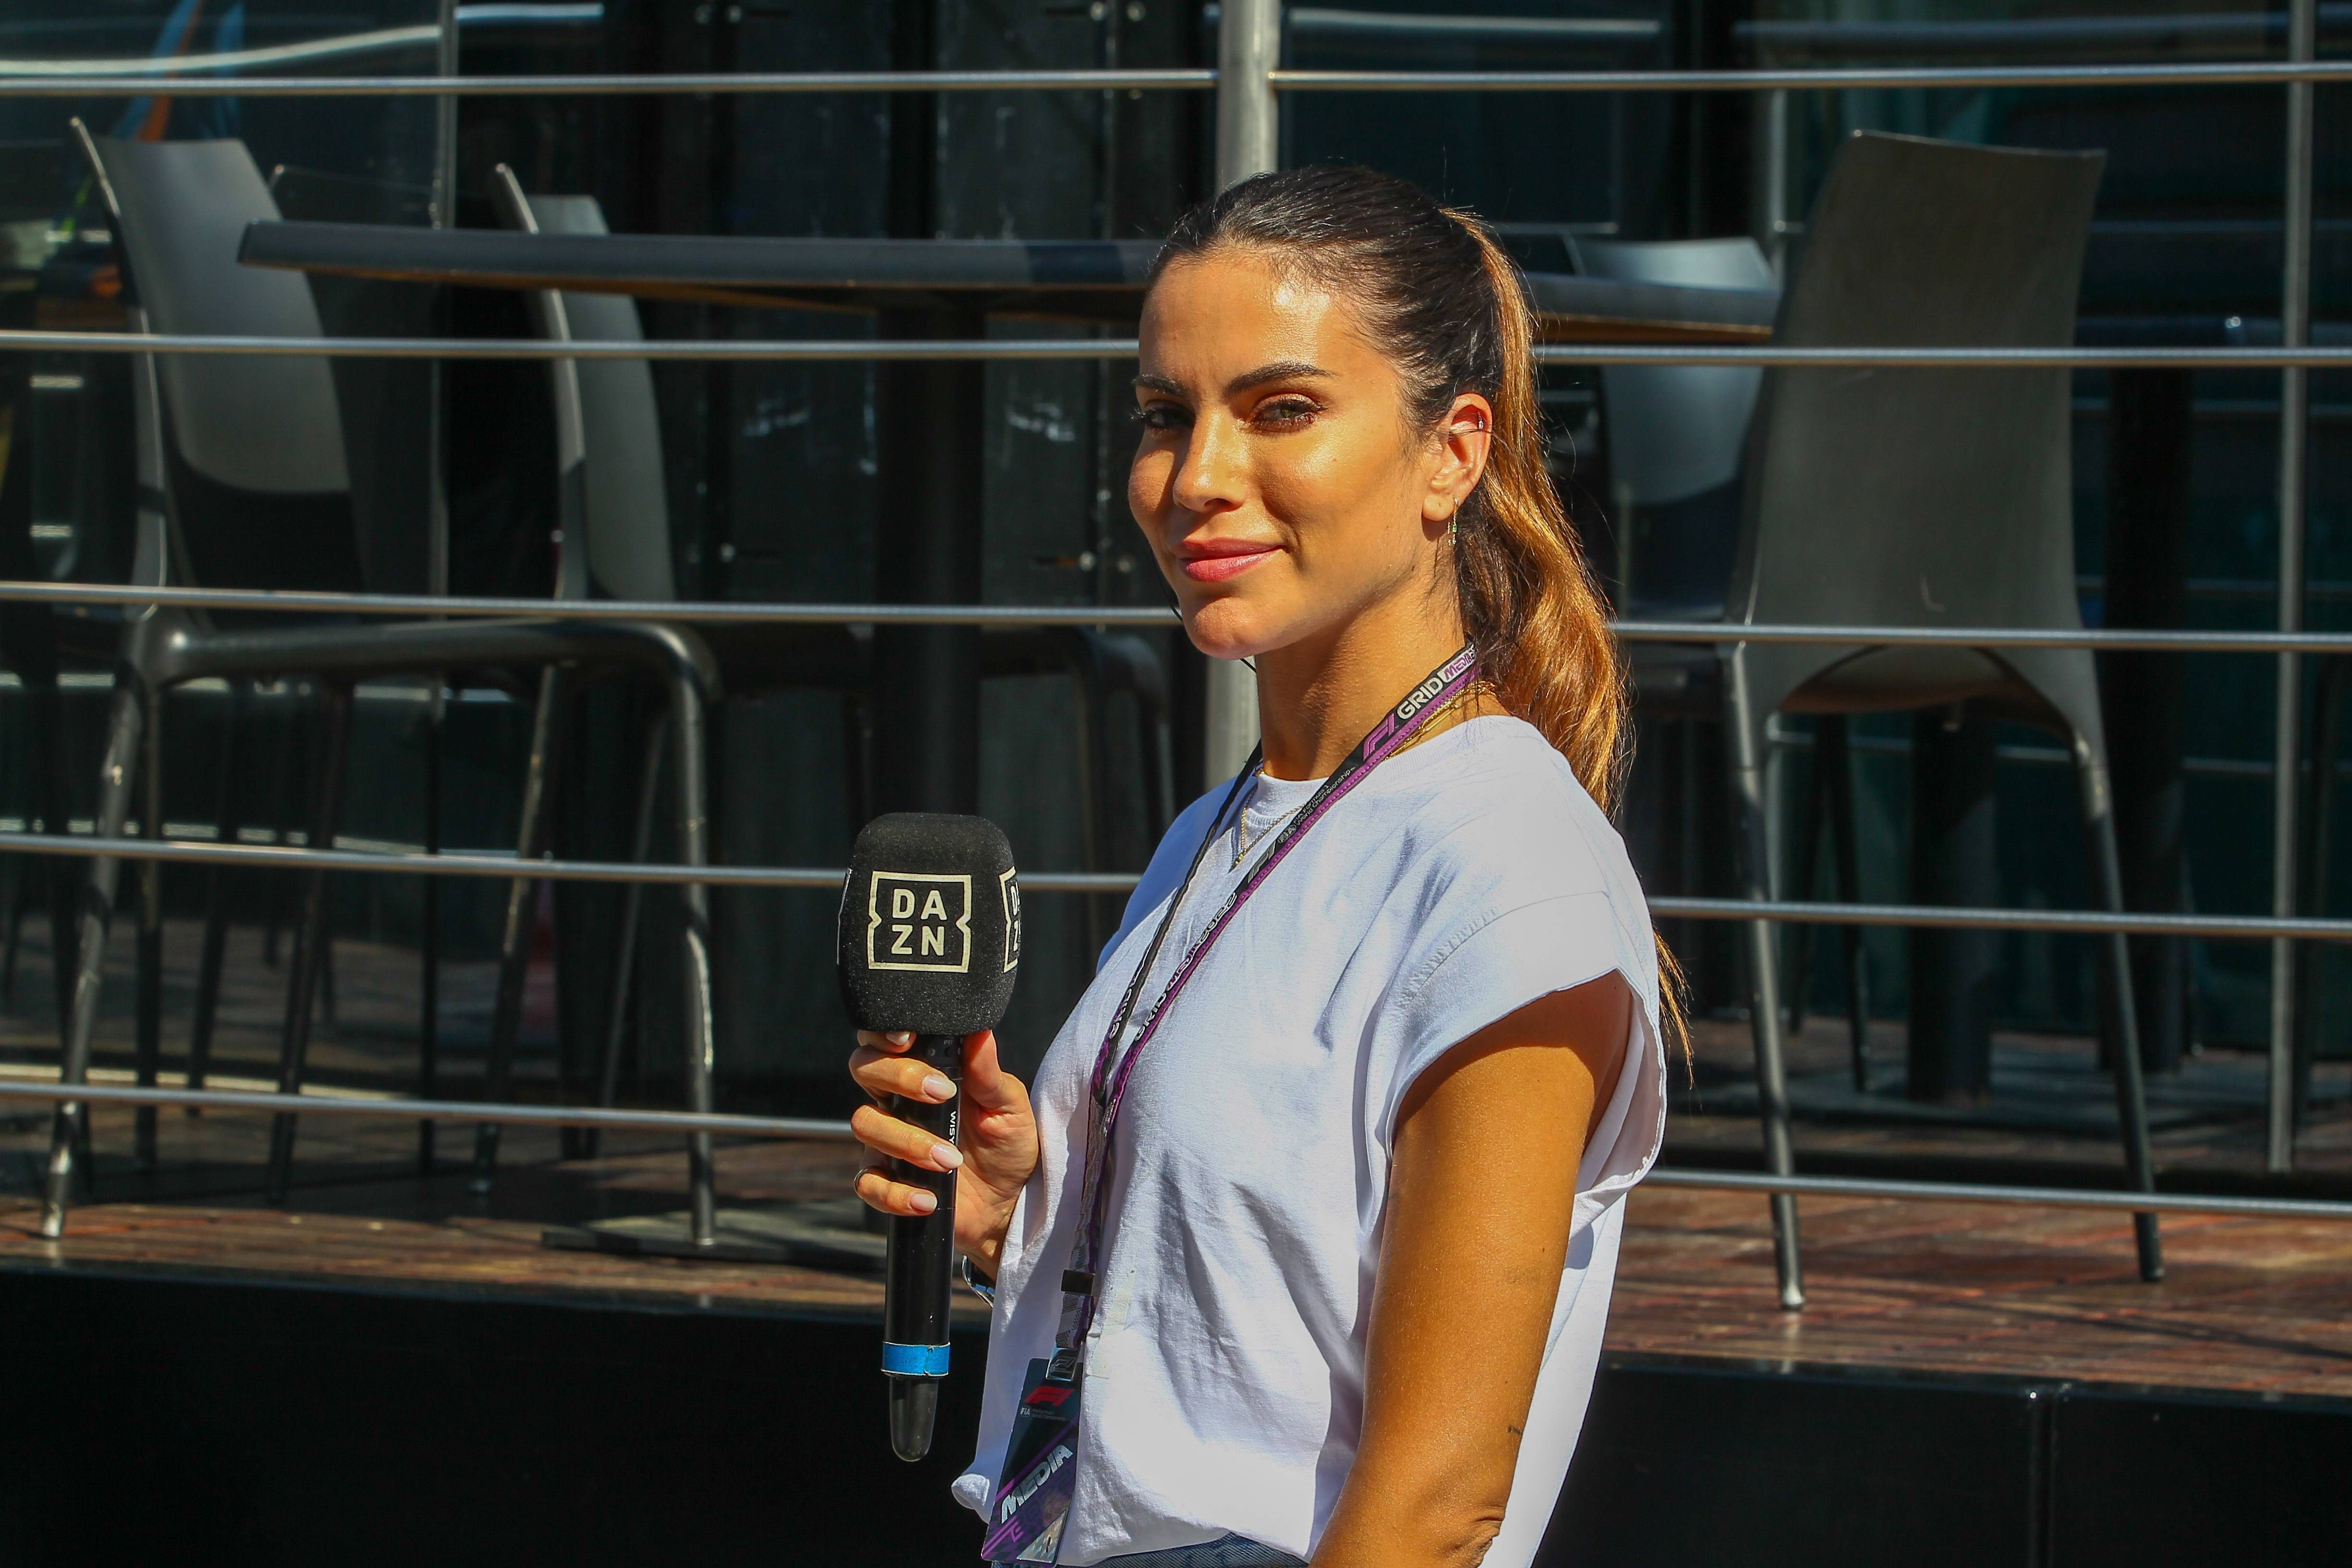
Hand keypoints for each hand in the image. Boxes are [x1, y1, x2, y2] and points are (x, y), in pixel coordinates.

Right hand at [848, 1028, 1037, 1274]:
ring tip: (949, 1160)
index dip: (883, 1032)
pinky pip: (867, 1183)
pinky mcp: (886, 1181)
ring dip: (907, 1141)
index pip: (885, 1039)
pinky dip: (894, 1193)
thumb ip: (988, 1073)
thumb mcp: (1008, 1106)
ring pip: (864, 1123)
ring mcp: (886, 1141)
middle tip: (943, 1094)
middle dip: (899, 1076)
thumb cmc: (1008, 1143)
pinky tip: (927, 1200)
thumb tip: (980, 1031)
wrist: (1009, 1200)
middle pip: (864, 1068)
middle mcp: (897, 1100)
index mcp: (923, 1072)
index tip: (907, 1040)